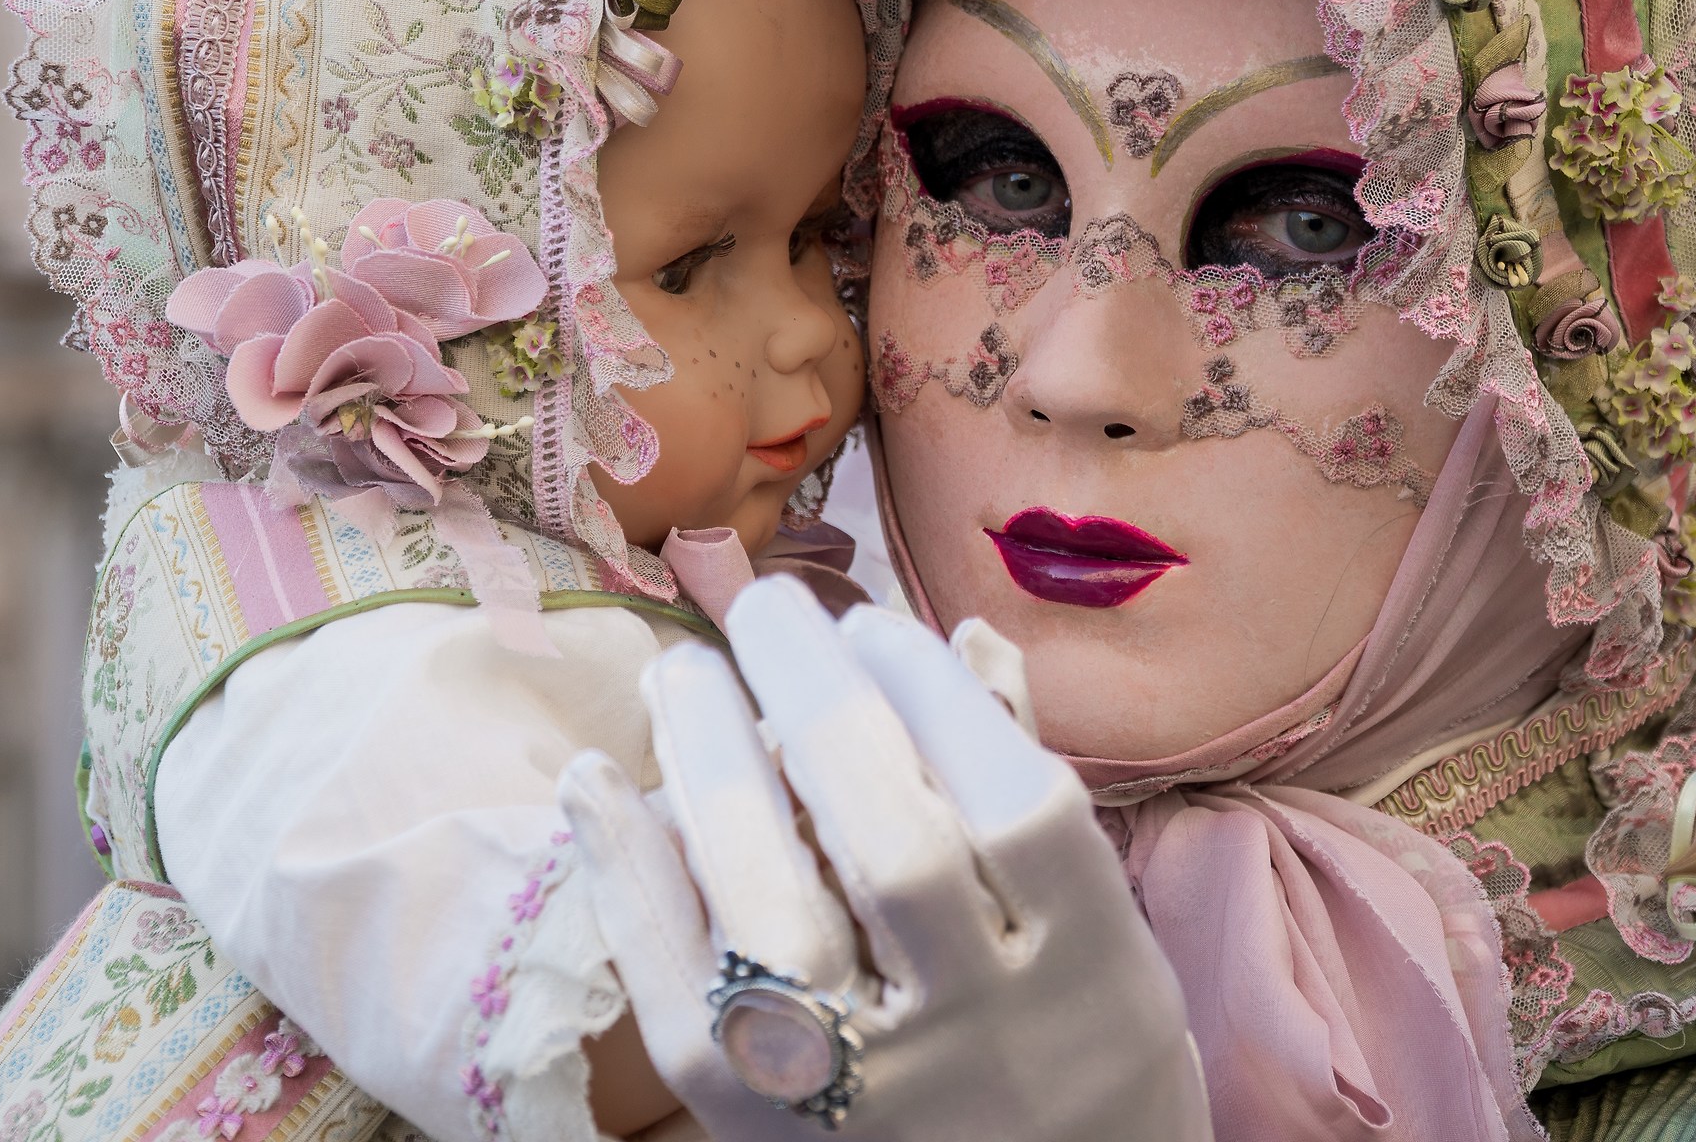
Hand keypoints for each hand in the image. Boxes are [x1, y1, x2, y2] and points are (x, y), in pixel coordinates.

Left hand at [557, 580, 1210, 1140]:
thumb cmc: (1068, 1063)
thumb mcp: (1100, 942)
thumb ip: (1029, 795)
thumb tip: (964, 636)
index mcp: (1092, 972)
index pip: (1018, 807)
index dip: (938, 699)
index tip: (872, 627)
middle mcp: (985, 1034)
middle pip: (897, 847)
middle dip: (819, 703)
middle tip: (763, 605)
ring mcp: (866, 1091)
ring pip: (785, 916)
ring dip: (717, 772)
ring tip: (683, 673)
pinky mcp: (751, 1124)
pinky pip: (678, 990)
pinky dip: (628, 875)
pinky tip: (595, 780)